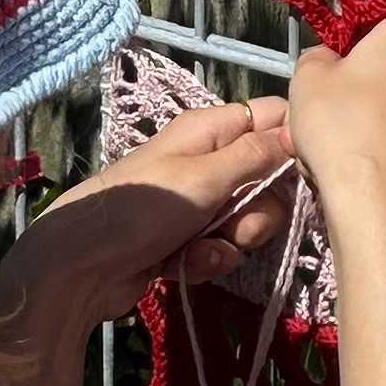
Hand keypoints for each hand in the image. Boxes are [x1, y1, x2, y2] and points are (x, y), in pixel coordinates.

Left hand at [0, 95, 298, 348]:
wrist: (80, 268)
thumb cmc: (139, 209)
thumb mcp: (204, 177)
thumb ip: (257, 155)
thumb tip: (300, 128)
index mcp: (210, 130)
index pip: (274, 117)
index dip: (295, 142)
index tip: (304, 171)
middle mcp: (208, 160)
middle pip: (270, 178)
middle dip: (261, 209)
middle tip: (235, 222)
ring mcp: (199, 202)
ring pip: (249, 219)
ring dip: (232, 240)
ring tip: (200, 248)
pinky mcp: (189, 240)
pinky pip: (223, 247)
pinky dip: (209, 259)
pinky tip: (185, 264)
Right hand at [287, 18, 385, 233]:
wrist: (380, 204)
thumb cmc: (343, 128)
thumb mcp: (307, 77)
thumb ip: (319, 56)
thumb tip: (330, 61)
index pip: (385, 28)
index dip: (358, 53)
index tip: (339, 78)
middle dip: (382, 84)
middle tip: (348, 112)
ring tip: (364, 147)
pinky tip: (385, 167)